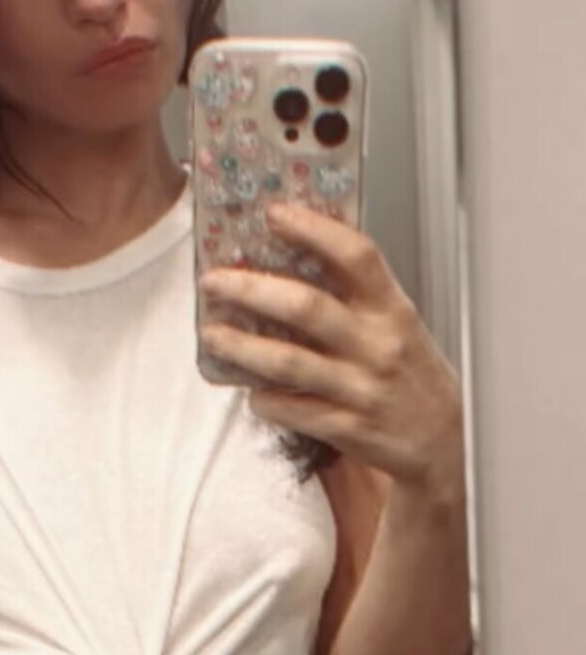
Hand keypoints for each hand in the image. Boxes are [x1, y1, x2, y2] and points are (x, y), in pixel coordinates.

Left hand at [198, 201, 463, 490]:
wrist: (443, 440)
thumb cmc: (411, 372)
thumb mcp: (398, 323)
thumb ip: (357, 292)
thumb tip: (295, 252)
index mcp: (392, 310)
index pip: (357, 257)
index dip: (314, 230)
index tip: (274, 214)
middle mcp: (378, 346)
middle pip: (307, 308)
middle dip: (252, 290)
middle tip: (214, 280)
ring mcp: (361, 390)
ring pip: (289, 363)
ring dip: (242, 347)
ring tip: (212, 334)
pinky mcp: (347, 429)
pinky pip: (293, 410)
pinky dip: (264, 400)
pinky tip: (249, 391)